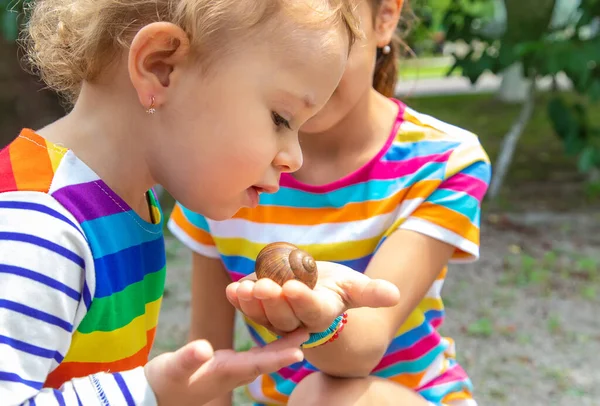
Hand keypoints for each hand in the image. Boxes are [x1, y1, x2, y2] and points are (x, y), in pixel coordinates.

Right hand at [145, 329, 307, 405]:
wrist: (154, 395)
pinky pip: (252, 354)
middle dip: (287, 347)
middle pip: (265, 359)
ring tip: (300, 330)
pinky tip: (273, 333)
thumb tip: (203, 348)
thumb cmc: (162, 382)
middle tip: (310, 332)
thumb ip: (187, 359)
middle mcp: (231, 373)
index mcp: (223, 372)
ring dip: (280, 344)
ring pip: (261, 357)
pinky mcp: (224, 366)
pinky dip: (265, 344)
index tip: (300, 350)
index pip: (256, 364)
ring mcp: (229, 371)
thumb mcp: (171, 369)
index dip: (277, 356)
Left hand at [225, 261, 399, 334]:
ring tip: (243, 288)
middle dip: (272, 301)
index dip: (302, 300)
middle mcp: (296, 322)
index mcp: (321, 315)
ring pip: (262, 315)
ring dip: (251, 302)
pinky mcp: (260, 310)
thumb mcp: (355, 286)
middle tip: (264, 286)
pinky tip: (232, 289)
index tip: (294, 287)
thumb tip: (394, 294)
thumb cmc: (338, 288)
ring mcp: (275, 318)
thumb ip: (371, 292)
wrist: (318, 291)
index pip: (311, 311)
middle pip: (283, 315)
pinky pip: (248, 308)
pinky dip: (239, 300)